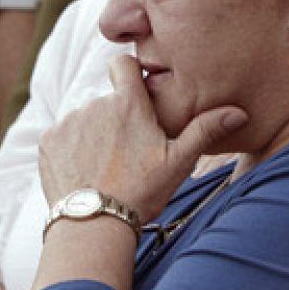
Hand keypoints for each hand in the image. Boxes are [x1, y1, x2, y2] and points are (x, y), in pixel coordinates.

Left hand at [38, 55, 247, 223]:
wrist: (94, 225)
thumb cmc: (142, 193)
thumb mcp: (178, 163)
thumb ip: (204, 130)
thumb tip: (239, 112)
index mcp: (128, 104)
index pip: (123, 64)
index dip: (128, 74)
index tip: (135, 93)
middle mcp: (95, 104)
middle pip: (106, 101)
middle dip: (114, 119)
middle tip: (126, 153)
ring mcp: (69, 121)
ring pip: (84, 120)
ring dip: (92, 135)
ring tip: (105, 168)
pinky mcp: (49, 140)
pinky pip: (62, 136)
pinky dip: (71, 150)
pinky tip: (84, 173)